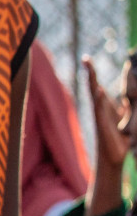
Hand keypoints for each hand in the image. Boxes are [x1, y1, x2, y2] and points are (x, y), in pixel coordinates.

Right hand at [86, 57, 128, 173]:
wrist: (114, 156)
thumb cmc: (120, 137)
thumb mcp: (127, 116)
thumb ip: (128, 105)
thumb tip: (131, 95)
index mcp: (105, 105)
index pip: (97, 85)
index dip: (93, 73)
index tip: (87, 59)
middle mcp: (100, 109)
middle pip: (93, 86)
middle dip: (89, 72)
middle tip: (85, 58)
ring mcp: (100, 117)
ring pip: (95, 95)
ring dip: (92, 81)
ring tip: (88, 68)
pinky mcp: (102, 125)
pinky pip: (100, 111)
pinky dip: (99, 100)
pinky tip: (98, 90)